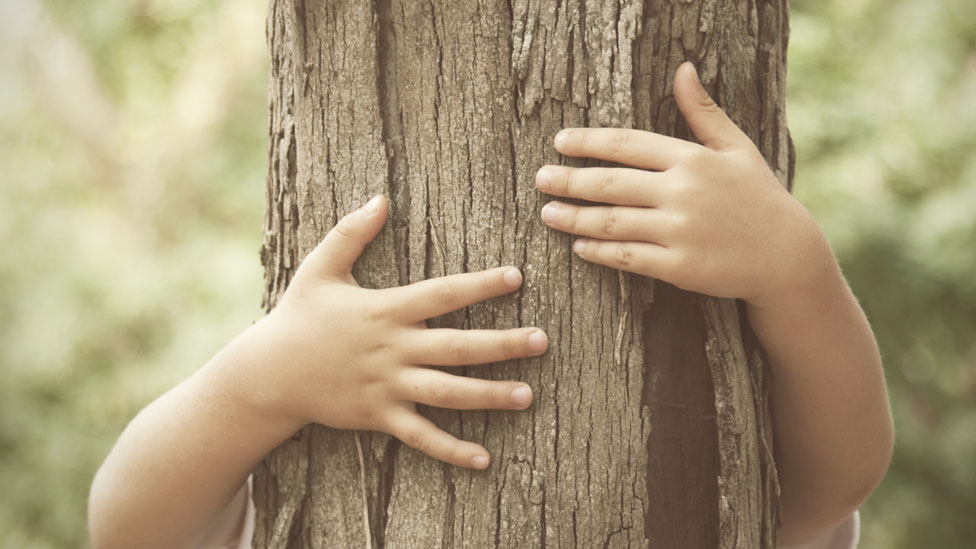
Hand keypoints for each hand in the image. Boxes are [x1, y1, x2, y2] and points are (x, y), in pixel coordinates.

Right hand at [245, 195, 546, 468]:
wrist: (268, 374)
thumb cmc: (297, 317)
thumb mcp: (319, 269)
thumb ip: (351, 233)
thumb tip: (380, 198)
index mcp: (385, 309)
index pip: (442, 294)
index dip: (480, 285)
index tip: (516, 277)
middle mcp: (392, 348)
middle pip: (457, 345)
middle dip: (502, 344)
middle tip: (542, 340)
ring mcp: (387, 386)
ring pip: (447, 392)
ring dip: (489, 395)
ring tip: (528, 395)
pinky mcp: (378, 416)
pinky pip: (420, 436)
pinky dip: (451, 450)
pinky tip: (483, 459)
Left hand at [536, 62, 831, 306]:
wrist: (787, 256)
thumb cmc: (758, 197)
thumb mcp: (737, 148)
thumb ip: (703, 112)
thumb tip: (683, 68)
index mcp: (693, 159)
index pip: (627, 144)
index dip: (588, 142)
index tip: (560, 142)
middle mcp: (683, 193)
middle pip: (610, 183)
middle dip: (569, 180)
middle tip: (540, 179)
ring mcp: (680, 231)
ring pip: (612, 222)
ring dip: (574, 219)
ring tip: (548, 214)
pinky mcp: (679, 267)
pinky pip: (628, 257)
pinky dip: (599, 252)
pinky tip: (580, 248)